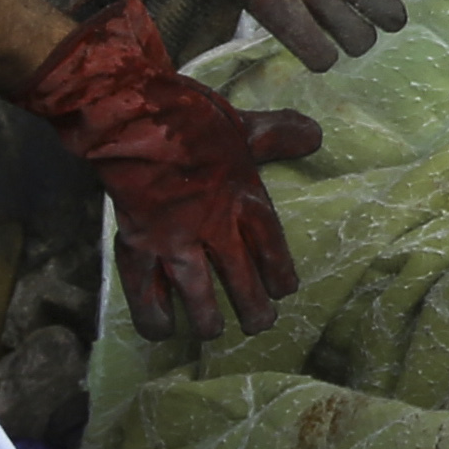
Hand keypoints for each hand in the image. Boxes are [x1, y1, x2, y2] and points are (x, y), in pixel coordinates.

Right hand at [19, 0, 317, 340]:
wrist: (132, 116)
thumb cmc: (190, 118)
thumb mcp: (243, 125)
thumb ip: (278, 135)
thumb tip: (316, 135)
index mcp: (244, 198)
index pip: (271, 248)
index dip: (279, 274)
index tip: (285, 290)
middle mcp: (215, 227)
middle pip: (242, 281)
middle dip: (253, 308)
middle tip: (259, 324)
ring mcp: (175, 241)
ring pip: (199, 296)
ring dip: (208, 320)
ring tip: (213, 331)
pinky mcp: (138, 246)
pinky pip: (146, 293)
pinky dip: (153, 316)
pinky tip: (161, 331)